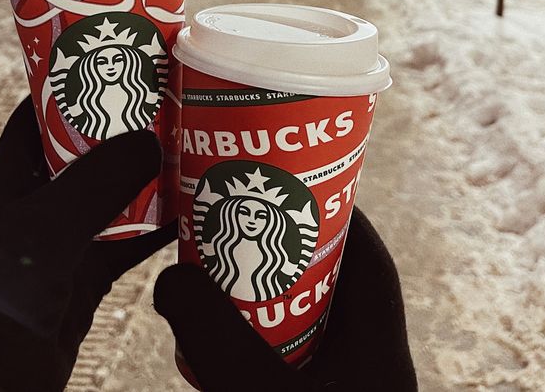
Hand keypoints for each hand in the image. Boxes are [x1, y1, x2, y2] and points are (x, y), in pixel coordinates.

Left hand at [0, 96, 174, 391]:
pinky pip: (137, 232)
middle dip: (133, 123)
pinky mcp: (94, 263)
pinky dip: (166, 222)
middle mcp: (46, 192)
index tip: (123, 58)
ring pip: (123, 186)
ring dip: (156, 171)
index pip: (48, 105)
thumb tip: (153, 142)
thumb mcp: (49, 225)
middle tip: (175, 99)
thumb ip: (99, 181)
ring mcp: (73, 229)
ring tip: (196, 145)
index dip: (82, 79)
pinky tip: (199, 209)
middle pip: (95, 142)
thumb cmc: (5, 288)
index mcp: (20, 168)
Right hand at [154, 208, 416, 391]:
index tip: (279, 174)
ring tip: (207, 266)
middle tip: (228, 215)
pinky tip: (208, 337)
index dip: (326, 202)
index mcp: (377, 335)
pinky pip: (283, 355)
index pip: (362, 244)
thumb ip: (210, 330)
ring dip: (256, 290)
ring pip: (300, 316)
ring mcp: (340, 384)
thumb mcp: (254, 391)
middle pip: (326, 274)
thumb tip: (167, 277)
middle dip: (277, 242)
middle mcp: (366, 355)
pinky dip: (249, 336)